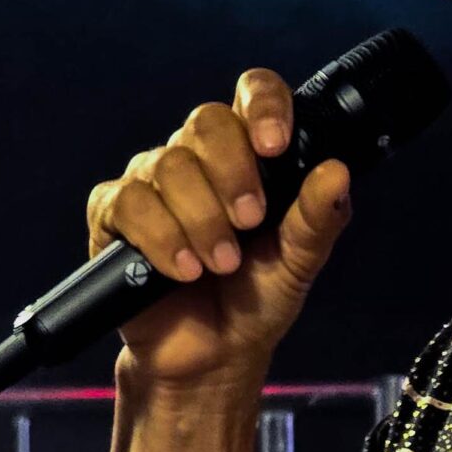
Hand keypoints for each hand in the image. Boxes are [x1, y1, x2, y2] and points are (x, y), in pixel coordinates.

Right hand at [86, 67, 350, 386]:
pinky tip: (182, 270)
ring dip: (201, 218)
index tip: (274, 145)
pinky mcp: (114, 215)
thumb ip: (316, 218)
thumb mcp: (297, 264)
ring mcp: (152, 183)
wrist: (211, 357)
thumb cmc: (254, 301)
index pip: (251, 94)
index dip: (262, 106)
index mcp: (246, 155)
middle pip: (206, 122)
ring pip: (168, 165)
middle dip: (233, 173)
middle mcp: (196, 158)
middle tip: (250, 222)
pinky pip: (128, 202)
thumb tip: (337, 171)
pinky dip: (160, 236)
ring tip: (220, 265)